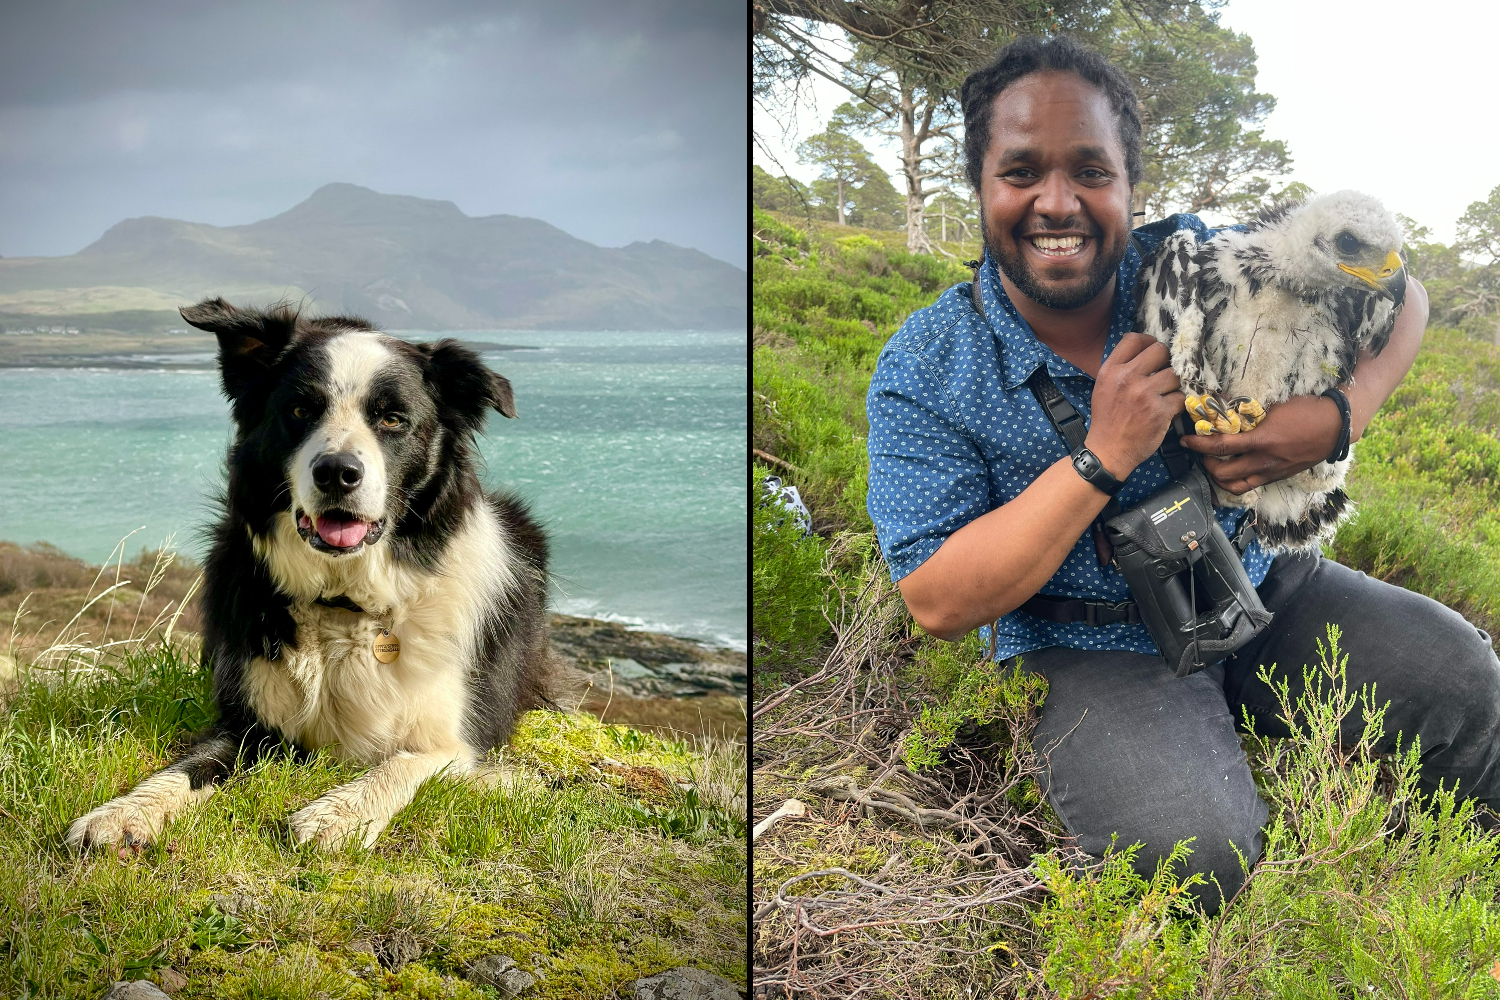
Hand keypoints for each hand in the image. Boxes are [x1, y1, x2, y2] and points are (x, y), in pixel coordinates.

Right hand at [1084, 332, 1184, 480]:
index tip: (1153, 352)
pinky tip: (1167, 410)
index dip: (1149, 341)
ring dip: (1173, 385)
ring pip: (1174, 374)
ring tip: (1165, 395)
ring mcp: (1145, 394)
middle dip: (1166, 361)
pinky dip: (1177, 404)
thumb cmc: (1107, 419)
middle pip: (1160, 351)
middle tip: (1164, 373)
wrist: (1108, 451)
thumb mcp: (1104, 388)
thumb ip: (1121, 369)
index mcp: (1111, 370)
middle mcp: (1127, 378)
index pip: (1134, 339)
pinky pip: (1180, 397)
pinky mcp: (1160, 411)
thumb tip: (1145, 352)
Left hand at [1179, 394, 1341, 493]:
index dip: (1198, 445)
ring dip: (1220, 479)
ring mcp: (1273, 472)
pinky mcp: (1280, 476)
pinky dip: (1238, 481)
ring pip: (1237, 486)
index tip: (1186, 441)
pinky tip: (1234, 470)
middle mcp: (1265, 461)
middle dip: (1206, 465)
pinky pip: (1252, 485)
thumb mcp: (1274, 405)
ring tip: (1214, 466)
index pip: (1220, 447)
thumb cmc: (1307, 409)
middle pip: (1223, 474)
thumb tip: (1222, 405)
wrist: (1337, 425)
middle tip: (1200, 453)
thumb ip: (1247, 411)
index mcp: (1261, 441)